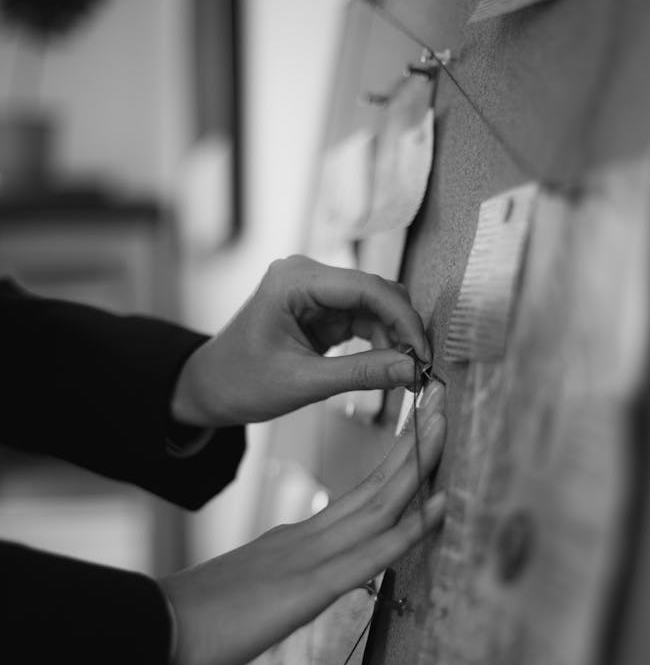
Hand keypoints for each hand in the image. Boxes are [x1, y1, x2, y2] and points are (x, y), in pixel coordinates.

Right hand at [160, 382, 445, 664]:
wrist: (156, 632)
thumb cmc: (199, 620)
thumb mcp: (256, 591)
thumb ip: (287, 576)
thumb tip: (315, 576)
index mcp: (297, 539)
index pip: (360, 496)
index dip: (396, 464)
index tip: (423, 434)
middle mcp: (308, 539)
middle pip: (374, 487)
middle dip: (413, 447)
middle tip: (442, 405)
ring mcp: (309, 560)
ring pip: (377, 507)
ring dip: (417, 468)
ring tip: (446, 429)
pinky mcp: (307, 590)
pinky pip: (370, 556)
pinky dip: (409, 530)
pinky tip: (437, 506)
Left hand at [170, 254, 430, 425]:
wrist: (210, 388)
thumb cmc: (241, 382)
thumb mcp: (304, 383)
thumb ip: (362, 374)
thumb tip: (412, 370)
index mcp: (294, 281)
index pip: (367, 288)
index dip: (403, 319)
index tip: (423, 353)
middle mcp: (306, 275)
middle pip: (375, 292)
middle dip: (401, 329)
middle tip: (418, 369)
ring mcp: (314, 290)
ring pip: (374, 306)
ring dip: (392, 338)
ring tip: (404, 373)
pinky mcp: (321, 309)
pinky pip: (363, 319)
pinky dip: (379, 341)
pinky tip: (388, 365)